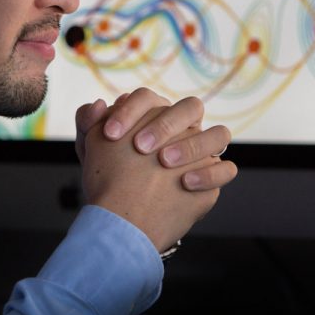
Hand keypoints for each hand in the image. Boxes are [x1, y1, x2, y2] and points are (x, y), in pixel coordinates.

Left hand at [78, 104, 225, 251]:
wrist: (122, 217)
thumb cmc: (109, 176)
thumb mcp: (92, 150)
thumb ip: (88, 123)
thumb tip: (97, 103)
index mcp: (155, 114)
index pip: (148, 98)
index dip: (129, 111)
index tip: (109, 135)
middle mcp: (183, 129)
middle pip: (191, 107)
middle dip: (165, 124)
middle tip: (140, 147)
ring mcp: (202, 153)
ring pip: (219, 134)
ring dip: (192, 144)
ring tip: (163, 162)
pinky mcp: (212, 178)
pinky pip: (226, 170)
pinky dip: (210, 173)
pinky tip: (185, 183)